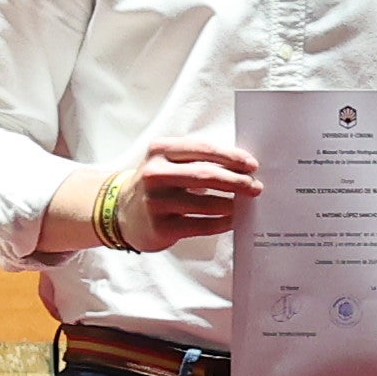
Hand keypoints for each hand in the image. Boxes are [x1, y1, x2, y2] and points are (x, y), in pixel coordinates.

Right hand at [108, 136, 258, 250]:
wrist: (121, 213)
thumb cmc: (157, 184)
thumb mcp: (167, 162)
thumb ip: (197, 160)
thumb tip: (242, 167)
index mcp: (160, 150)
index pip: (203, 149)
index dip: (231, 157)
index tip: (252, 165)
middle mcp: (154, 174)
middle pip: (206, 175)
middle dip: (236, 181)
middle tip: (255, 186)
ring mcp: (155, 201)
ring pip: (206, 203)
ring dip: (232, 204)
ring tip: (246, 204)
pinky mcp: (160, 226)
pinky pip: (201, 225)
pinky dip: (222, 222)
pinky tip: (232, 220)